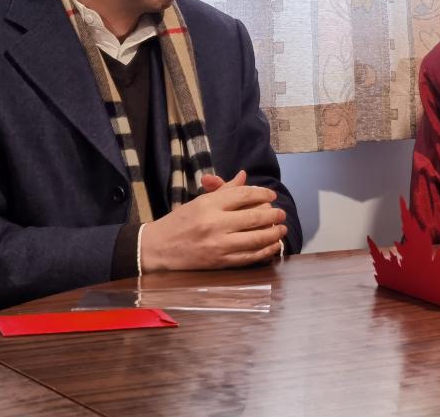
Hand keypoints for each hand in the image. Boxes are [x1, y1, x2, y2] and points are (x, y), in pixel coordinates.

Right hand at [140, 173, 286, 271]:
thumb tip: (244, 177)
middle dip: (273, 214)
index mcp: (209, 204)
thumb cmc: (179, 221)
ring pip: (256, 238)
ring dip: (274, 233)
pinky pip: (249, 257)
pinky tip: (273, 246)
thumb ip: (224, 190)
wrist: (157, 248)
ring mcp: (218, 245)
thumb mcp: (199, 201)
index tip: (272, 195)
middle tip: (282, 213)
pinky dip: (265, 252)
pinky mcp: (220, 262)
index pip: (243, 195)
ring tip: (282, 229)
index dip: (262, 193)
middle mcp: (215, 224)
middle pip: (254, 217)